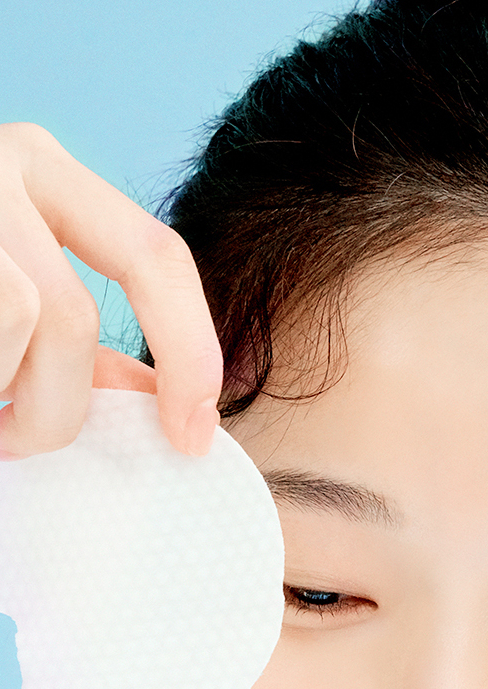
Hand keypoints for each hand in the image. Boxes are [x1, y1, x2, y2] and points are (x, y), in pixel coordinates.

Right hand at [0, 122, 221, 457]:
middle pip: (69, 320)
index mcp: (42, 170)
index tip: (192, 436)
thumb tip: (156, 404)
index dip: (191, 355)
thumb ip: (79, 334)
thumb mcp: (16, 275)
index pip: (156, 257)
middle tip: (22, 440)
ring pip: (11, 331)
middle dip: (57, 409)